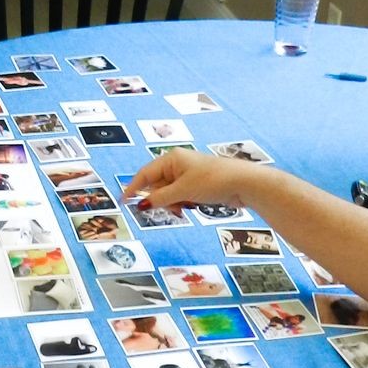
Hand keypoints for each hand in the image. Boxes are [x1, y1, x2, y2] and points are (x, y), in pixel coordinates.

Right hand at [123, 146, 246, 210]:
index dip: (133, 188)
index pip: (145, 174)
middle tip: (173, 208)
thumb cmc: (213, 180)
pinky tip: (191, 206)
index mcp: (171, 159)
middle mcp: (177, 164)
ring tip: (186, 207)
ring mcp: (187, 174)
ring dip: (172, 203)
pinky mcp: (196, 184)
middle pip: (156, 185)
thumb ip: (160, 198)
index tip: (124, 201)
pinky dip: (182, 203)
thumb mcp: (183, 191)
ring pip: (168, 193)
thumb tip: (142, 204)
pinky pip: (180, 196)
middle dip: (160, 199)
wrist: (243, 183)